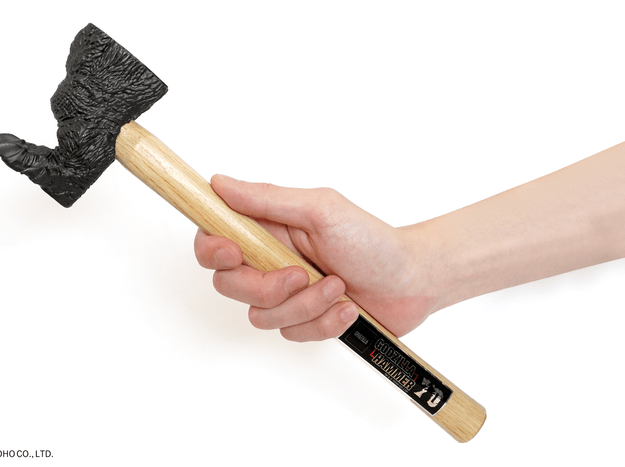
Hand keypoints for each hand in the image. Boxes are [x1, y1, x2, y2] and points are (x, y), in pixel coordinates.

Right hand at [194, 175, 441, 341]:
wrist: (412, 280)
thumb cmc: (372, 240)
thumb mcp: (321, 209)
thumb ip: (267, 200)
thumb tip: (220, 184)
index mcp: (270, 228)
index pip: (214, 238)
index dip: (213, 250)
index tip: (233, 253)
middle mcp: (271, 260)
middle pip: (229, 285)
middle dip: (266, 287)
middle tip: (301, 274)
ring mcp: (287, 293)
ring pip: (261, 315)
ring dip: (304, 304)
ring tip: (337, 287)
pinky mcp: (304, 320)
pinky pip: (291, 333)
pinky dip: (322, 322)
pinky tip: (346, 308)